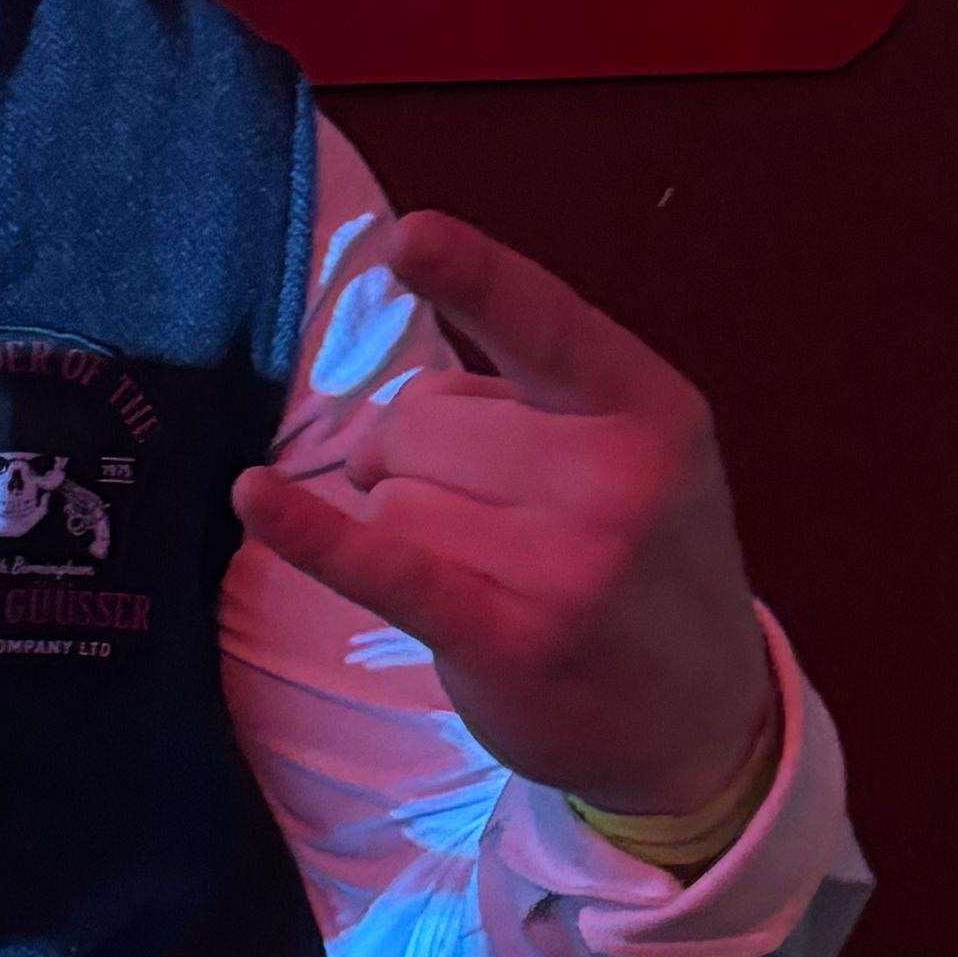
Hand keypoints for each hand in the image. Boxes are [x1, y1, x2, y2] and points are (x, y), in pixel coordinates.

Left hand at [233, 211, 772, 816]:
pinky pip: (385, 567)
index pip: (544, 322)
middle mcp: (613, 479)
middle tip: (478, 513)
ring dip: (410, 528)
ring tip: (484, 571)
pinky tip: (257, 498)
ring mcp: (564, 565)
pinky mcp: (506, 640)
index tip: (407, 237)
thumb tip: (375, 435)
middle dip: (417, 459)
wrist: (701, 719)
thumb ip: (525, 406)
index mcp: (647, 407)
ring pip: (397, 498)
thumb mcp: (631, 455)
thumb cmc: (644, 566)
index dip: (471, 276)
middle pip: (425, 424)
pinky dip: (313, 535)